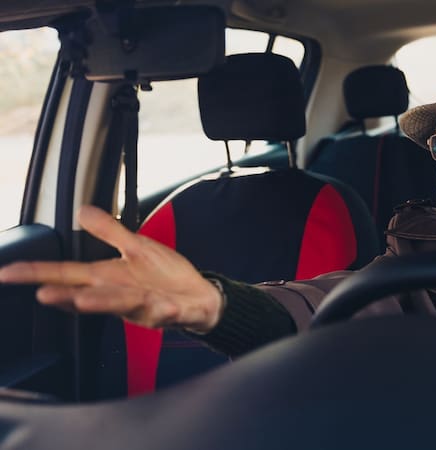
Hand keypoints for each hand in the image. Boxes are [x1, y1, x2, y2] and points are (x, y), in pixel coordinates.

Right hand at [0, 205, 222, 331]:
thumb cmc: (166, 277)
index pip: (69, 276)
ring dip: (105, 304)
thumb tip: (82, 211)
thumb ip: (110, 233)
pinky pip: (170, 314)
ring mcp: (149, 308)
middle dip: (67, 296)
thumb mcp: (137, 248)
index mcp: (111, 280)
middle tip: (43, 294)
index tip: (8, 273)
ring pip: (125, 306)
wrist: (203, 299)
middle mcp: (124, 297)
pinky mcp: (176, 313)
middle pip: (91, 295)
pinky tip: (163, 308)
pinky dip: (166, 312)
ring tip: (84, 300)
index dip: (38, 274)